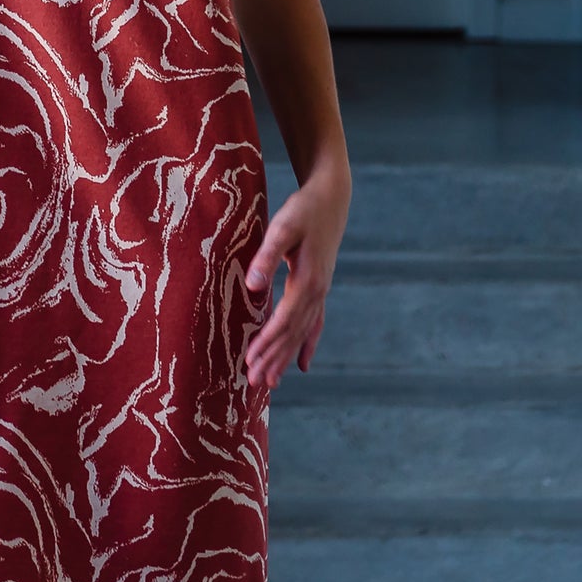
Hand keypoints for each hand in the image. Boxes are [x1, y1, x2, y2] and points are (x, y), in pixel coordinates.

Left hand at [243, 159, 350, 390]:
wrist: (331, 197)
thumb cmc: (303, 210)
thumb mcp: (283, 227)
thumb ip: (267, 257)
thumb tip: (252, 288)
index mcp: (308, 282)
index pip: (284, 322)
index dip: (267, 343)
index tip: (250, 362)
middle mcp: (317, 292)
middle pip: (292, 334)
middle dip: (274, 359)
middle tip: (255, 384)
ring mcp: (321, 291)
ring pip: (302, 332)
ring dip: (286, 357)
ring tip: (271, 383)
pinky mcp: (320, 286)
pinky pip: (314, 323)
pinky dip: (307, 344)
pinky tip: (303, 363)